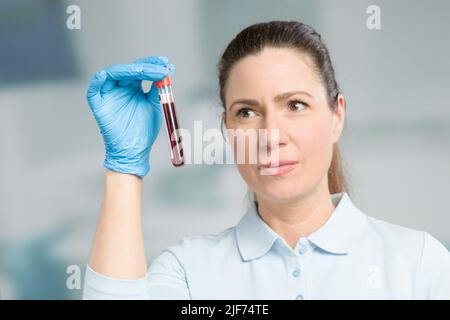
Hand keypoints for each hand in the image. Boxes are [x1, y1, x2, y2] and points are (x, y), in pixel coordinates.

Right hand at [86, 56, 173, 176]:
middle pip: (130, 69)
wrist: (134, 151)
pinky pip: (94, 87)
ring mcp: (109, 93)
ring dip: (131, 70)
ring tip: (147, 71)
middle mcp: (121, 87)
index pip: (142, 69)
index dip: (153, 64)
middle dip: (147, 66)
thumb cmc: (144, 131)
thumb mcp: (154, 105)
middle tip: (161, 68)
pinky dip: (100, 79)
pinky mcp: (97, 102)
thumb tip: (167, 70)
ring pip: (115, 73)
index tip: (166, 63)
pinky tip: (109, 75)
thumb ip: (158, 89)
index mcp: (134, 88)